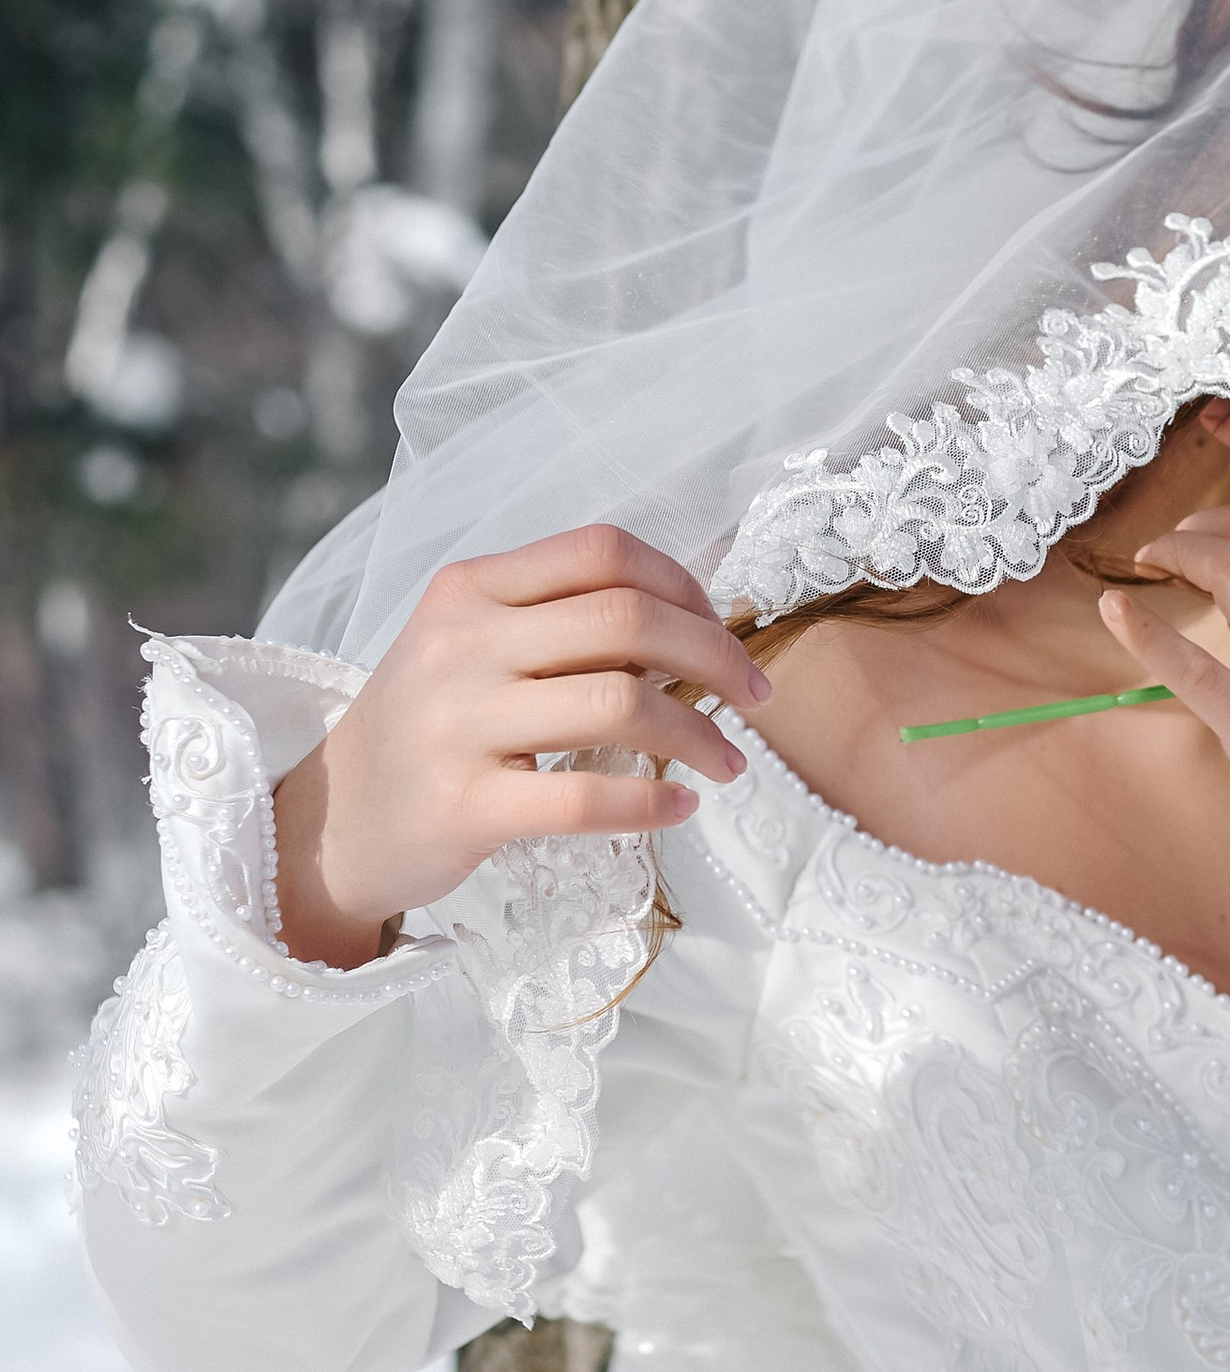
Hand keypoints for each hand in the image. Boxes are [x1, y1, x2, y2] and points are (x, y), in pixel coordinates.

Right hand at [271, 525, 770, 968]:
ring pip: (619, 703)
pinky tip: (680, 806)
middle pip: (625, 619)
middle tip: (754, 694)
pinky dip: (651, 801)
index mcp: (470, 590)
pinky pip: (583, 796)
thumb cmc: (430, 729)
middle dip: (714, 654)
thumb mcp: (471, 645)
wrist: (333, 820)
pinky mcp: (462, 806)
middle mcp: (461, 645)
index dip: (682, 583)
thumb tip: (690, 623)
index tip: (720, 626)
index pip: (601, 551)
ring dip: (699, 734)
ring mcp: (457, 725)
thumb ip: (557, 620)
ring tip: (727, 761)